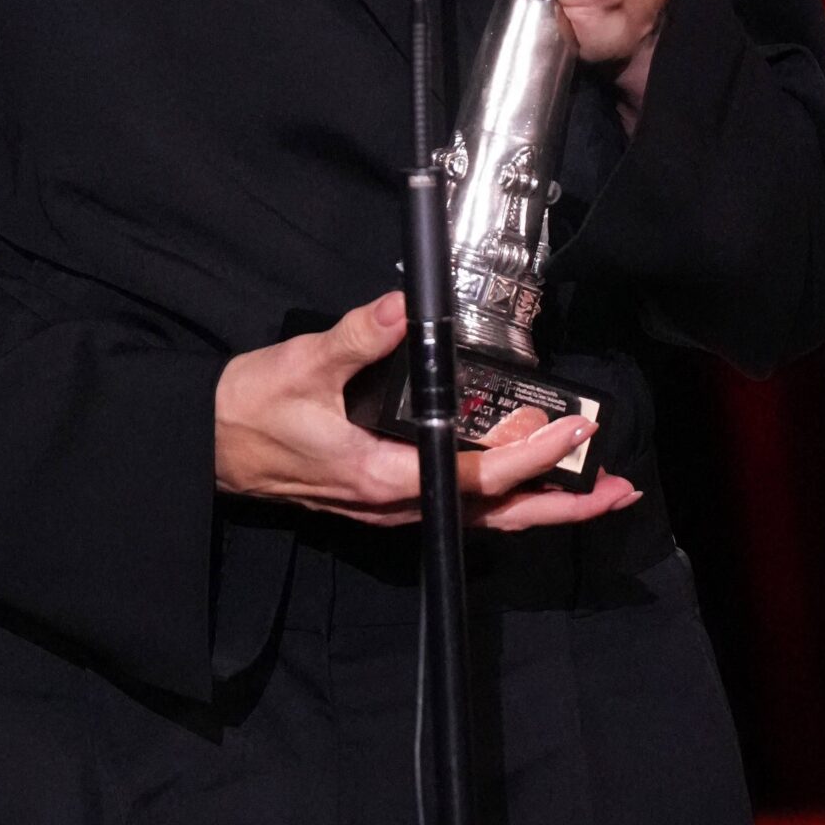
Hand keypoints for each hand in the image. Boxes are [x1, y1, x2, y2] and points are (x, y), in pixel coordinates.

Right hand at [214, 290, 642, 529]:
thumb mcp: (303, 364)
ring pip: (480, 516)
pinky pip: (457, 508)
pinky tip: (519, 482)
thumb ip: (361, 335)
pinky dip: (501, 498)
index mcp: (381, 475)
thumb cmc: (251, 409)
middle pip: (494, 514)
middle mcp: (394, 504)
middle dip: (561, 504)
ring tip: (590, 491)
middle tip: (619, 490)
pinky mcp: (382, 498)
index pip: (474, 473)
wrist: (206, 448)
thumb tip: (410, 308)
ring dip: (538, 504)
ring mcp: (389, 508)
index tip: (573, 431)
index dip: (529, 454)